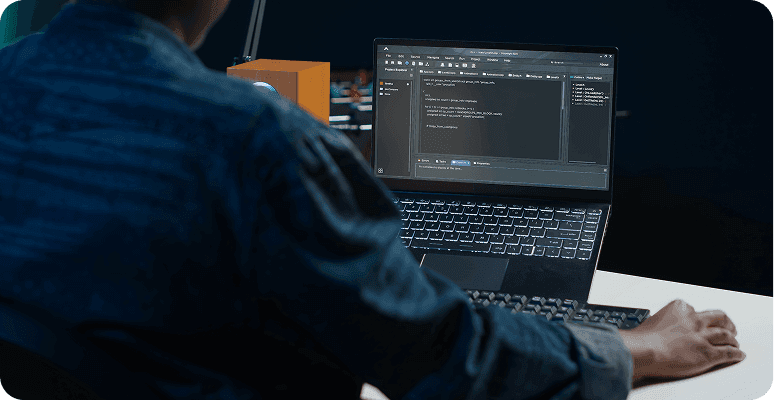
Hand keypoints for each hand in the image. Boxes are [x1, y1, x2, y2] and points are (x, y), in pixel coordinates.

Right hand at [619, 299, 744, 382]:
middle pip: (719, 318)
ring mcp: (703, 336)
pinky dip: (736, 353)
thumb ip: (664, 322)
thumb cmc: (643, 339)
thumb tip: (662, 330)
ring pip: (726, 335)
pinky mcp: (708, 353)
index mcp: (681, 308)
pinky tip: (738, 354)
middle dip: (726, 323)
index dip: (702, 318)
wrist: (644, 351)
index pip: (697, 311)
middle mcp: (695, 320)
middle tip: (729, 328)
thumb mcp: (652, 320)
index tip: (702, 322)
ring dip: (732, 339)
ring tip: (734, 343)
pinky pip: (728, 352)